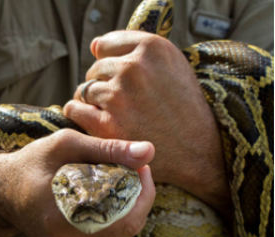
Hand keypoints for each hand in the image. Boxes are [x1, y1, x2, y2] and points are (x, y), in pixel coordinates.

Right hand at [0, 129, 155, 236]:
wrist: (6, 192)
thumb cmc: (33, 164)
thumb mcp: (66, 145)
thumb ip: (108, 148)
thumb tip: (148, 152)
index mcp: (62, 225)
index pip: (127, 218)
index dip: (143, 191)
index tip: (141, 166)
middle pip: (131, 226)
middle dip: (139, 195)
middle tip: (135, 170)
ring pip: (126, 233)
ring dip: (131, 205)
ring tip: (120, 181)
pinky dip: (120, 217)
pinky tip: (108, 200)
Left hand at [64, 31, 230, 216]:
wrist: (199, 153)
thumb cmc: (187, 110)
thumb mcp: (175, 68)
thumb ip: (140, 52)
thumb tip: (94, 47)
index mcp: (153, 48)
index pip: (107, 44)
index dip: (114, 64)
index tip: (127, 82)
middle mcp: (134, 67)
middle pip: (96, 68)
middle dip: (106, 85)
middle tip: (129, 106)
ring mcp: (119, 96)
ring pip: (85, 89)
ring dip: (96, 103)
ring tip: (120, 117)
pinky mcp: (106, 124)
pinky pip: (75, 109)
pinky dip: (82, 117)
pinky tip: (101, 125)